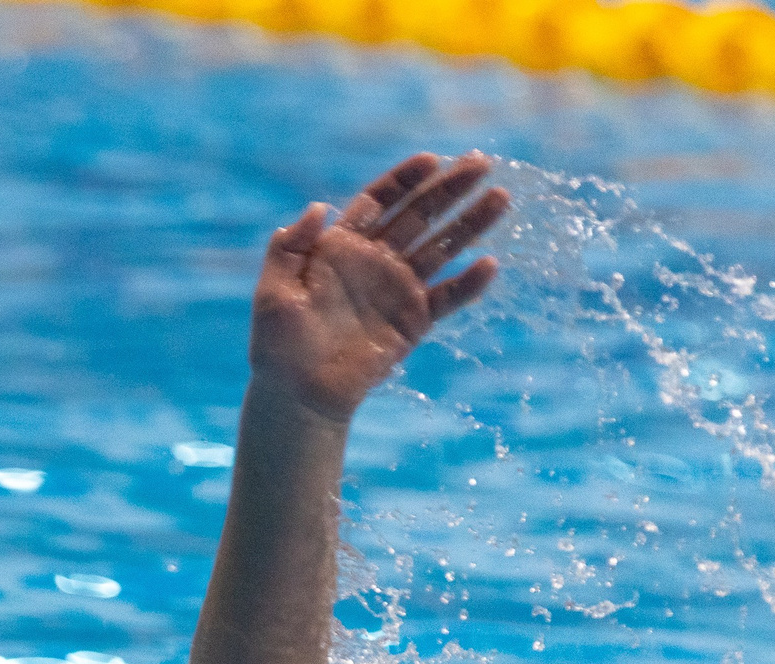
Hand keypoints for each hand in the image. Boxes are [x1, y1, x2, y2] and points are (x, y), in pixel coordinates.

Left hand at [246, 153, 508, 424]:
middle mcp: (377, 261)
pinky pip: (446, 299)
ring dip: (470, 224)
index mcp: (343, 245)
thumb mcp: (273, 290)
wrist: (297, 393)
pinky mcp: (413, 322)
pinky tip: (489, 265)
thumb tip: (318, 207)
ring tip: (501, 198)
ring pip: (441, 248)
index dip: (405, 179)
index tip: (431, 160)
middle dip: (449, 188)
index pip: (381, 200)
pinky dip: (468, 285)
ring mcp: (398, 290)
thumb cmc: (278, 342)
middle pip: (420, 215)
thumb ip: (290, 247)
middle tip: (480, 162)